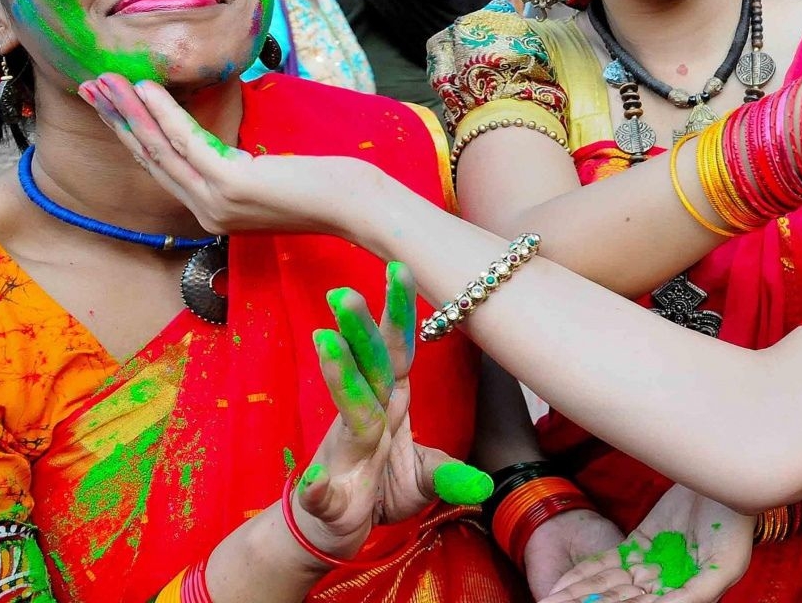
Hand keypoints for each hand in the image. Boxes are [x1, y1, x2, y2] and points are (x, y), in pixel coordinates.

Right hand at [79, 73, 411, 241]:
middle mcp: (207, 211)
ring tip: (104, 83)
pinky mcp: (231, 185)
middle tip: (90, 89)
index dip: (134, 137)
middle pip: (151, 159)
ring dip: (129, 113)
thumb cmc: (329, 186)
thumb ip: (244, 168)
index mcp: (215, 210)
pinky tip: (146, 90)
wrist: (360, 207)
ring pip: (159, 150)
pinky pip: (187, 143)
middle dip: (118, 122)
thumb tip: (230, 147)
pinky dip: (164, 113)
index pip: (164, 169)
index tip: (113, 107)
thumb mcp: (273, 177)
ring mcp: (216, 201)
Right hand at [289, 262, 490, 560]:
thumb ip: (448, 475)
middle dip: (360, 330)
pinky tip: (315, 484)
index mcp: (387, 404)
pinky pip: (321, 493)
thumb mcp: (423, 482)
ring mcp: (342, 455)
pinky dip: (318, 490)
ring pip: (344, 412)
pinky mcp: (324, 498)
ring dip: (336, 376)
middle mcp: (363, 418)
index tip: (401, 269)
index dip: (399, 313)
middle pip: (366, 368)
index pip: (396, 351)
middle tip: (348, 291)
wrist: (333, 533)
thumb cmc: (379, 491)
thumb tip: (485, 486)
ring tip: (325, 342)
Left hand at [538, 484, 753, 602]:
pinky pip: (610, 563)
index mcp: (686, 596)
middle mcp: (665, 586)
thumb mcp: (723, 565)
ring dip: (581, 595)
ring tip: (551, 602)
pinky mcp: (640, 544)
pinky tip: (563, 585)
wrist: (725, 480)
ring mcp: (651, 565)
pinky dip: (587, 574)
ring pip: (611, 587)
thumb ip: (695, 594)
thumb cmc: (736, 527)